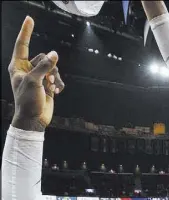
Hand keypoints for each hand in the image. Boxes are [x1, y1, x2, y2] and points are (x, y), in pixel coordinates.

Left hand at [9, 17, 64, 131]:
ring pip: (52, 67)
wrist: (34, 119)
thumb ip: (44, 66)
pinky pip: (56, 77)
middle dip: (49, 67)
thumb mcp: (34, 81)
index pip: (22, 45)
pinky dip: (58, 83)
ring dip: (55, 77)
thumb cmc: (27, 101)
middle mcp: (27, 70)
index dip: (26, 32)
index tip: (30, 19)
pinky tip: (57, 91)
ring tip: (53, 86)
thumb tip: (55, 54)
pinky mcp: (47, 85)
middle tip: (48, 79)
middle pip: (43, 57)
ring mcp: (38, 77)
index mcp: (18, 66)